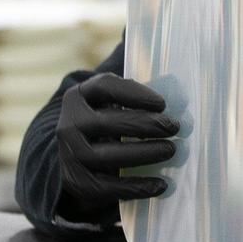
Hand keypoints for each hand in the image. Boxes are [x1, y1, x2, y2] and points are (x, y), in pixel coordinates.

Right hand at [55, 73, 178, 219]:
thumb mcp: (116, 95)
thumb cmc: (111, 116)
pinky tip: (161, 185)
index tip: (163, 103)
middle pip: (105, 123)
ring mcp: (69, 154)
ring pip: (104, 156)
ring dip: (141, 154)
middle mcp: (68, 124)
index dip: (134, 93)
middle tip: (174, 127)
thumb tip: (156, 54)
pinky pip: (105, 187)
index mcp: (80, 95)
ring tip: (171, 150)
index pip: (105, 87)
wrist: (79, 152)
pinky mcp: (76, 182)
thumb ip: (138, 82)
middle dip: (144, 125)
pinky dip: (135, 187)